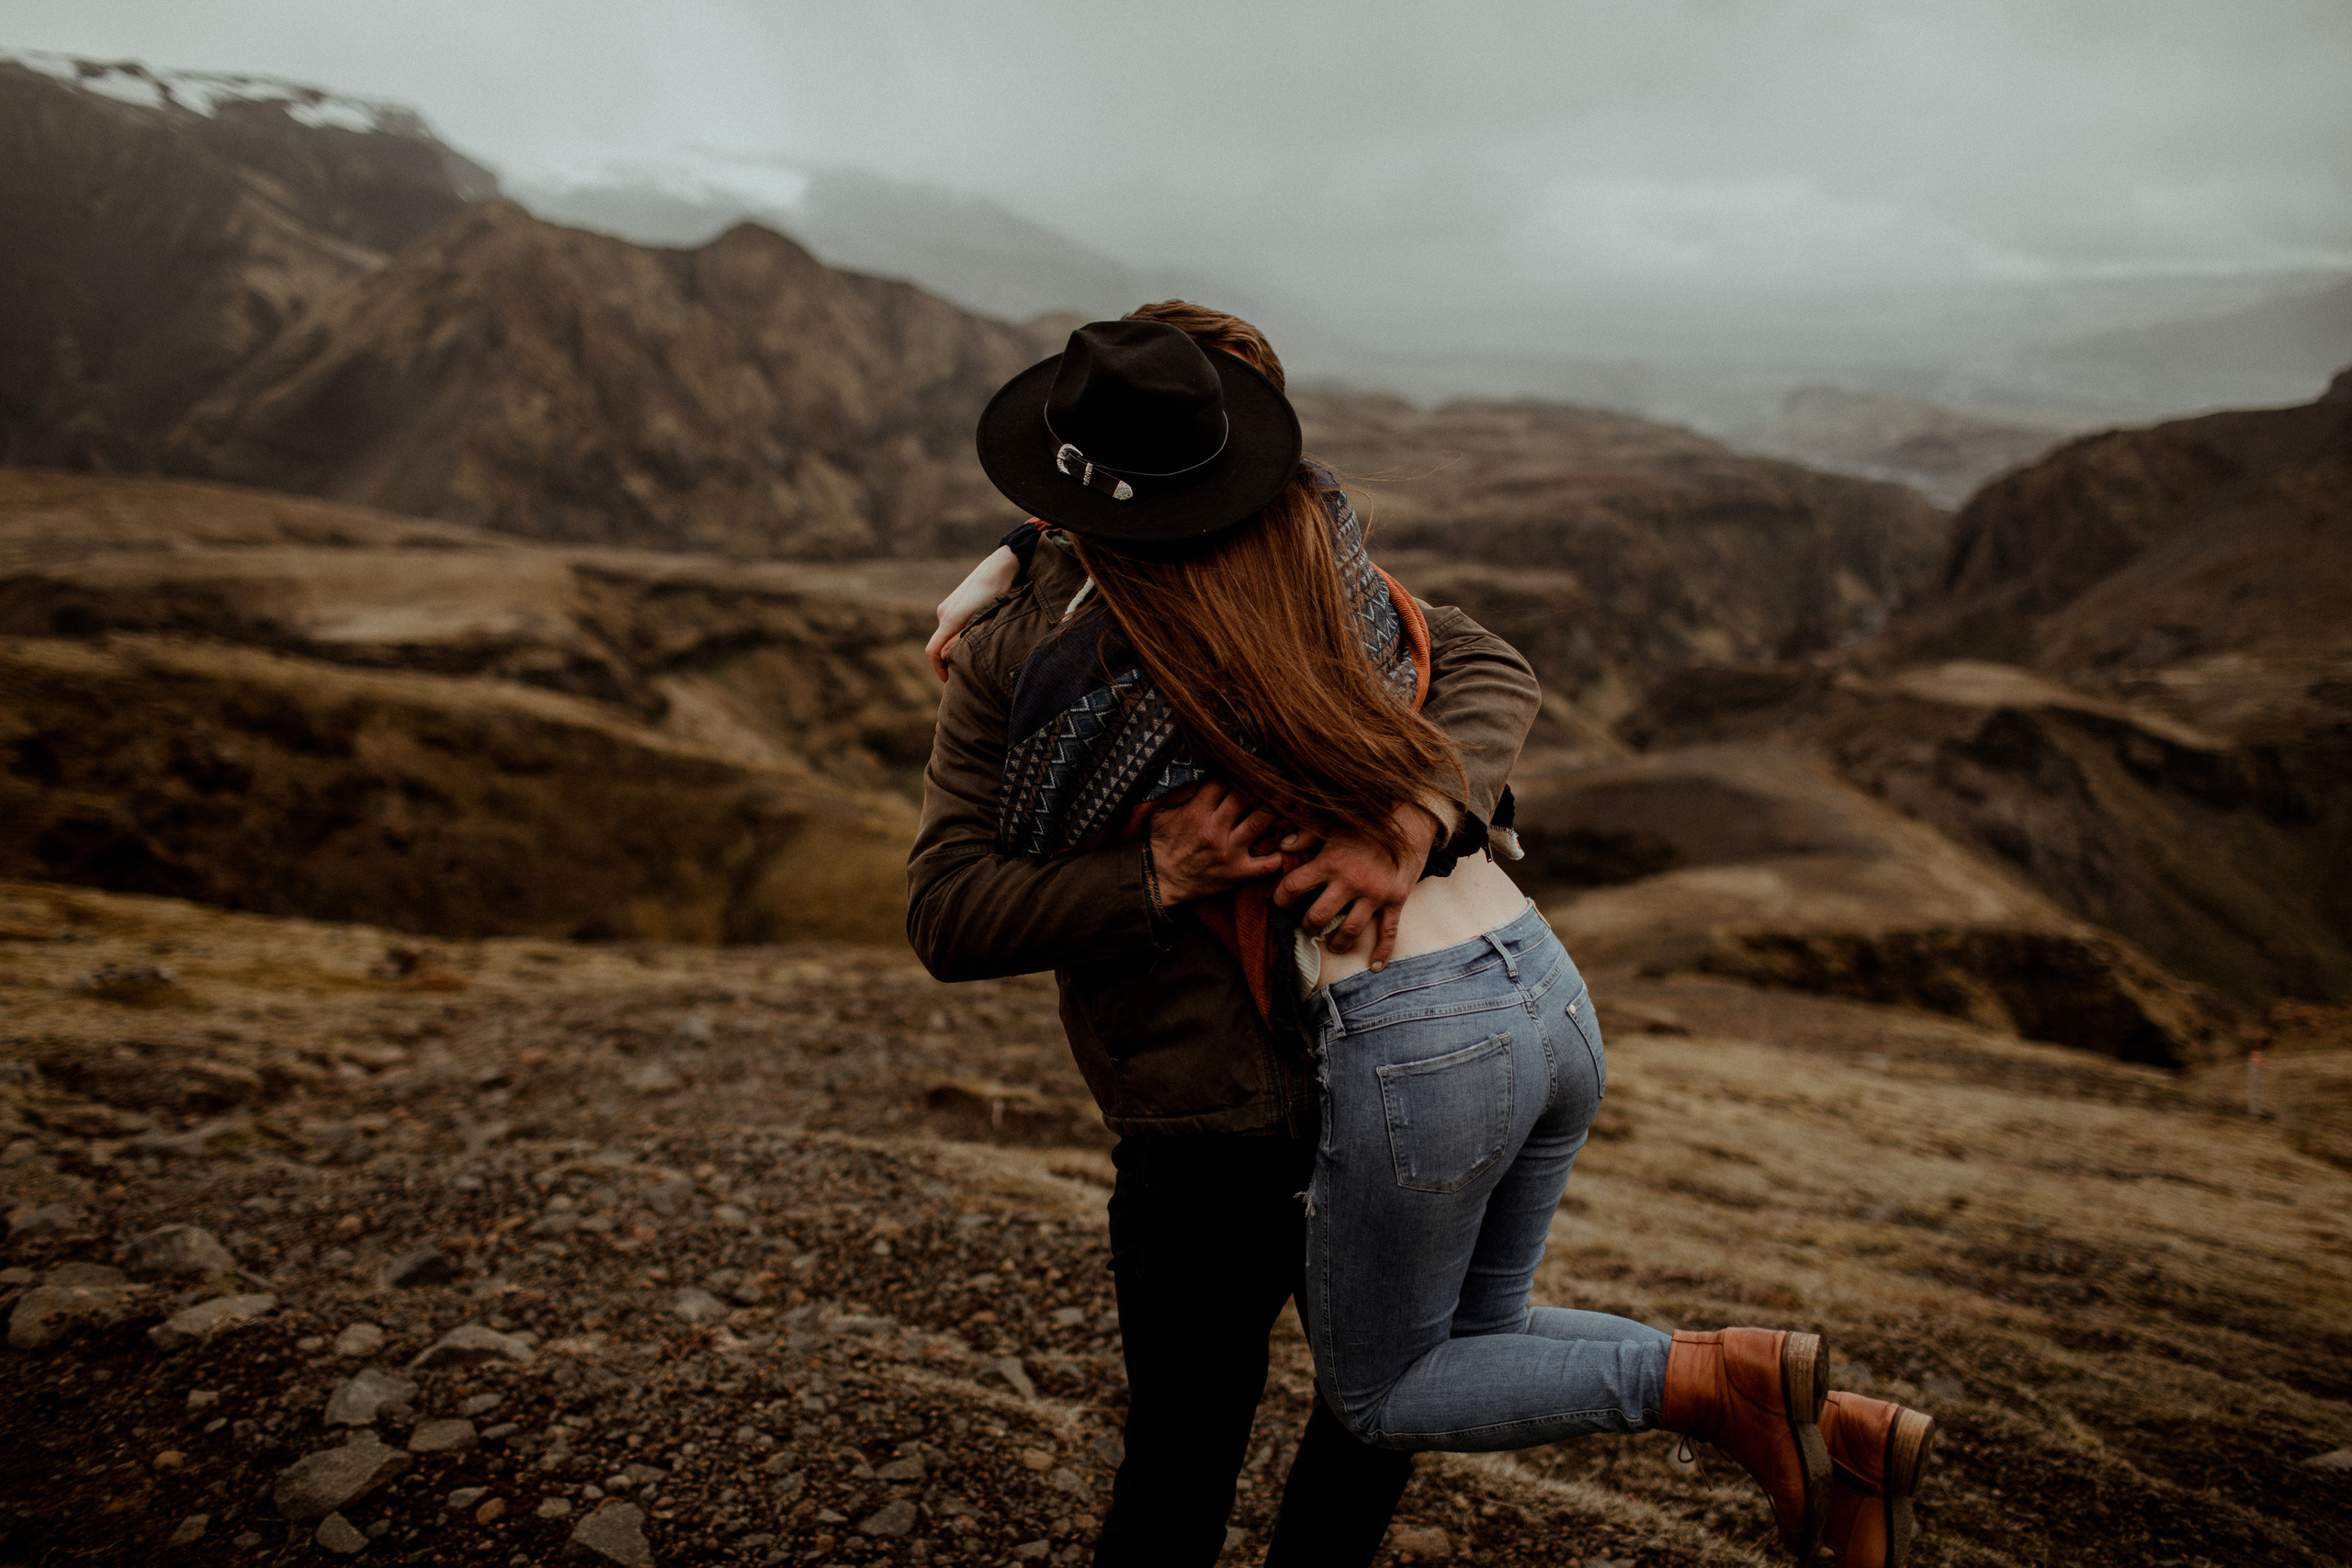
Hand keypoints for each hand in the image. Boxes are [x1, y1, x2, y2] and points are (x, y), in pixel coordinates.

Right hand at [927, 544, 1022, 680]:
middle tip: (968, 672)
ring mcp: (948, 606)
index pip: (932, 652)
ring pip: (948, 635)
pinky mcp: (955, 603)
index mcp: (949, 619)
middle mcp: (944, 613)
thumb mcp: (984, 621)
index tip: (950, 680)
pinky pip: (953, 625)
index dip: (939, 669)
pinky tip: (979, 637)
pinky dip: (961, 635)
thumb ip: (964, 639)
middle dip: (950, 660)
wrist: (1001, 567)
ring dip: (958, 646)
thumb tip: (948, 656)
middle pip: (940, 645)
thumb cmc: (997, 594)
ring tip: (977, 656)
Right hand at [1149, 782, 1285, 904]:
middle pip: (1246, 797)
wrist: (1159, 881)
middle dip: (1265, 783)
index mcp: (1196, 812)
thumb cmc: (1162, 844)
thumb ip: (1179, 792)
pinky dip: (1281, 854)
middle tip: (1282, 772)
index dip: (1240, 770)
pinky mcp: (1236, 872)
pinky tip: (1290, 842)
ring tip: (1294, 796)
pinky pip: (1266, 864)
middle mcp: (1214, 829)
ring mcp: (1228, 851)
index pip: (1223, 782)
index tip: (1254, 763)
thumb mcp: (1161, 814)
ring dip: (1279, 808)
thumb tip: (1200, 773)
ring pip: (1260, 822)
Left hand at [1271, 805, 1441, 969]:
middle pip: (1318, 916)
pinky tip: (1375, 966)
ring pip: (1349, 931)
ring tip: (1333, 945)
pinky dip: (1382, 952)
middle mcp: (1350, 881)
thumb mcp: (1334, 821)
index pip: (1294, 887)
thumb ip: (1307, 834)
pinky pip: (1388, 933)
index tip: (1281, 903)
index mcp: (1330, 861)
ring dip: (1337, 942)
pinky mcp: (1396, 900)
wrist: (1412, 818)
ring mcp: (1374, 894)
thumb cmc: (1369, 818)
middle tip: (1307, 926)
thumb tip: (1282, 847)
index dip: (1282, 898)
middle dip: (1308, 925)